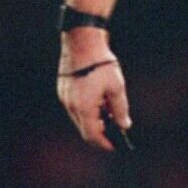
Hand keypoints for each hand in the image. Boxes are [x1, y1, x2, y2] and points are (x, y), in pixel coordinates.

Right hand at [57, 28, 129, 151]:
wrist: (82, 40)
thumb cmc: (101, 63)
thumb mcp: (116, 87)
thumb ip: (120, 110)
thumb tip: (124, 126)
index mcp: (83, 108)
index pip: (92, 135)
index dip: (104, 143)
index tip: (115, 146)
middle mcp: (71, 105)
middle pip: (85, 129)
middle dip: (100, 132)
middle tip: (116, 130)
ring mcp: (65, 97)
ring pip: (79, 118)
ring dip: (94, 120)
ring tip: (109, 113)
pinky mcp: (63, 89)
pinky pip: (75, 107)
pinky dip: (87, 110)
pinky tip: (99, 102)